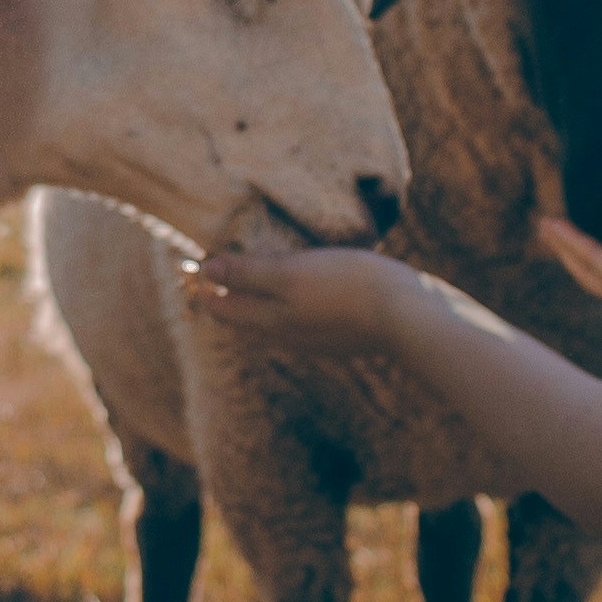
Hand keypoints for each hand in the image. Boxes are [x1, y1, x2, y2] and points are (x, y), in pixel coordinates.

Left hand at [180, 240, 419, 356]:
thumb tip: (206, 269)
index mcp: (269, 321)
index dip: (204, 287)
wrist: (409, 317)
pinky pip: (303, 316)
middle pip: (245, 316)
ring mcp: (317, 337)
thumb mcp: (291, 273)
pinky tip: (304, 285)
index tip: (191, 264)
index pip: (221, 309)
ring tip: (254, 272)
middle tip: (215, 268)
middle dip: (228, 293)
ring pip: (274, 318)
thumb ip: (248, 273)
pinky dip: (291, 300)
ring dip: (259, 298)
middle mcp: (288, 336)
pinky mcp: (343, 331)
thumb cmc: (347, 288)